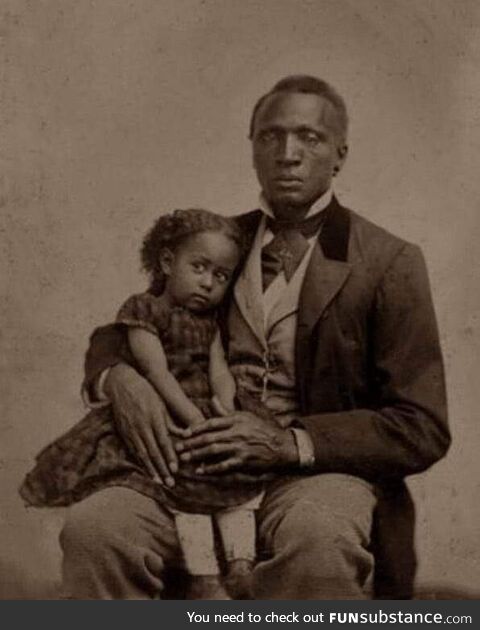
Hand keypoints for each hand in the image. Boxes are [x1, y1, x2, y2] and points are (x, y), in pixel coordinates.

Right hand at [105, 364, 190, 485]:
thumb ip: (170, 421)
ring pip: (142, 454)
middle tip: (170, 483)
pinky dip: (140, 462)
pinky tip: (146, 470)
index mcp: (154, 418)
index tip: (176, 469)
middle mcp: (142, 426)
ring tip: (159, 481)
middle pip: (153, 452)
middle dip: (162, 469)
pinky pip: (133, 450)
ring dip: (151, 469)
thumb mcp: (162, 403)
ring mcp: (131, 430)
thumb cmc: (147, 392)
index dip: (170, 457)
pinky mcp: (124, 432)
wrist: (123, 385)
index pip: (164, 442)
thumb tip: (184, 435)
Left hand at [175, 412, 297, 474]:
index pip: (211, 423)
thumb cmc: (261, 429)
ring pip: (213, 451)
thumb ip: (226, 410)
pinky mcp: (243, 461)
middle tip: (178, 448)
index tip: (184, 434)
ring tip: (185, 458)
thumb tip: (211, 399)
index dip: (196, 428)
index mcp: (236, 420)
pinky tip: (201, 470)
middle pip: (209, 437)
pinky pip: (224, 465)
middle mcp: (236, 432)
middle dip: (191, 443)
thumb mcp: (245, 416)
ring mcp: (240, 447)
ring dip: (197, 455)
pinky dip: (211, 468)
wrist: (281, 445)